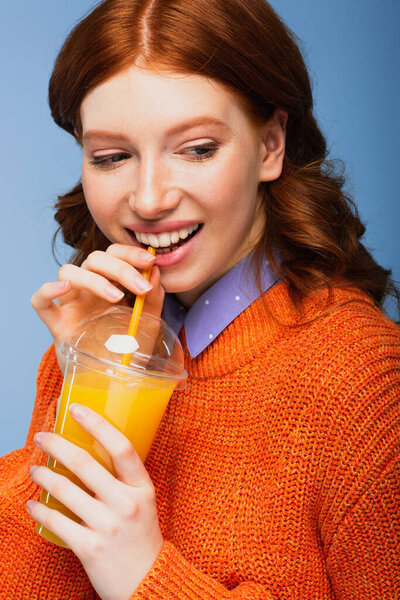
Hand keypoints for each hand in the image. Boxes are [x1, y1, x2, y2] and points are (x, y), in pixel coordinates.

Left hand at [28, 404, 163, 599]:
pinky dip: (40, 510)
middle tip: (42, 437)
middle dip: (57, 445)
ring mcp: (108, 526)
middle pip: (85, 463)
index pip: (121, 447)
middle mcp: (126, 503)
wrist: (148, 581)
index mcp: (142, 487)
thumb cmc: (141, 535)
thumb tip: (90, 452)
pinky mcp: (90, 548)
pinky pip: (57, 522)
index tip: (76, 408)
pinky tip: (33, 503)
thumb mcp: (142, 501)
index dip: (97, 424)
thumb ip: (122, 480)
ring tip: (35, 468)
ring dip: (43, 475)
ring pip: (65, 490)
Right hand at [30, 245, 162, 369]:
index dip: (130, 252)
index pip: (114, 254)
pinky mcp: (57, 324)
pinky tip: (64, 288)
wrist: (114, 381)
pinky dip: (47, 290)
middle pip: (94, 259)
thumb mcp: (148, 323)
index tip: (150, 261)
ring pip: (68, 272)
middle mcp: (88, 289)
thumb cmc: (128, 348)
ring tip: (116, 297)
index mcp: (110, 283)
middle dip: (121, 268)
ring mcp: (71, 304)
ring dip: (94, 279)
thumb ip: (153, 298)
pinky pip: (40, 302)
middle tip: (142, 287)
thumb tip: (157, 271)